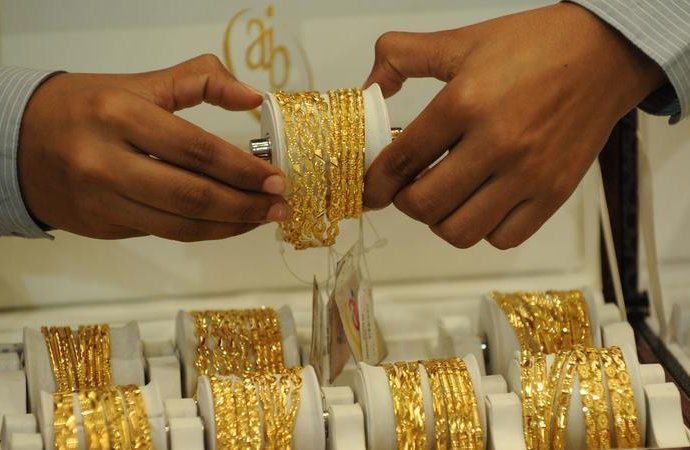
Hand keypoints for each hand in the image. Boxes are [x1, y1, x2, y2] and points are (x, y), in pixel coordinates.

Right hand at [19, 54, 286, 241]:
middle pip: (191, 196)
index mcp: (119, 116)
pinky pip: (163, 233)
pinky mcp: (103, 227)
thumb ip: (198, 81)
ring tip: (262, 219)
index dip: (242, 168)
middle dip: (244, 205)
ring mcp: (102, 201)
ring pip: (179, 226)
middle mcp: (107, 163)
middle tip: (279, 206)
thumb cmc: (87, 107)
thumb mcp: (138, 83)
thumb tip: (252, 98)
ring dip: (229, 226)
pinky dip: (201, 231)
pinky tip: (226, 223)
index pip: (195, 149)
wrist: (17, 143)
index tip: (275, 178)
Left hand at [364, 3, 663, 248]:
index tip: (370, 190)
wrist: (604, 54)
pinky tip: (480, 204)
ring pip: (460, 231)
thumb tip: (370, 88)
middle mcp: (496, 144)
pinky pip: (503, 238)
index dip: (376, 182)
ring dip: (440, 220)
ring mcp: (527, 174)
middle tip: (408, 188)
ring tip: (443, 198)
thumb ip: (403, 57)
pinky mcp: (553, 193)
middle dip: (405, 201)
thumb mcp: (461, 41)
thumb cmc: (534, 47)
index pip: (402, 159)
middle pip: (425, 205)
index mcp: (465, 103)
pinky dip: (483, 229)